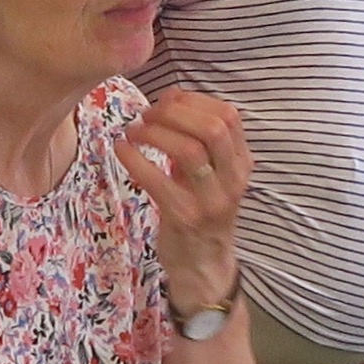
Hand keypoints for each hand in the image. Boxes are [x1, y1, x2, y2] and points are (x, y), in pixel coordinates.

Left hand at [117, 88, 252, 306]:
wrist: (203, 266)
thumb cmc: (202, 212)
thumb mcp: (208, 174)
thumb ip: (196, 139)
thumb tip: (172, 97)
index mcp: (242, 164)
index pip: (229, 116)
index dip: (195, 100)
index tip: (168, 99)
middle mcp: (233, 180)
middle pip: (213, 128)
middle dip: (175, 113)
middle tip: (148, 114)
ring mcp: (211, 201)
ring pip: (189, 150)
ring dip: (155, 133)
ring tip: (134, 131)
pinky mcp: (184, 217)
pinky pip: (157, 179)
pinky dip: (135, 159)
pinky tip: (121, 150)